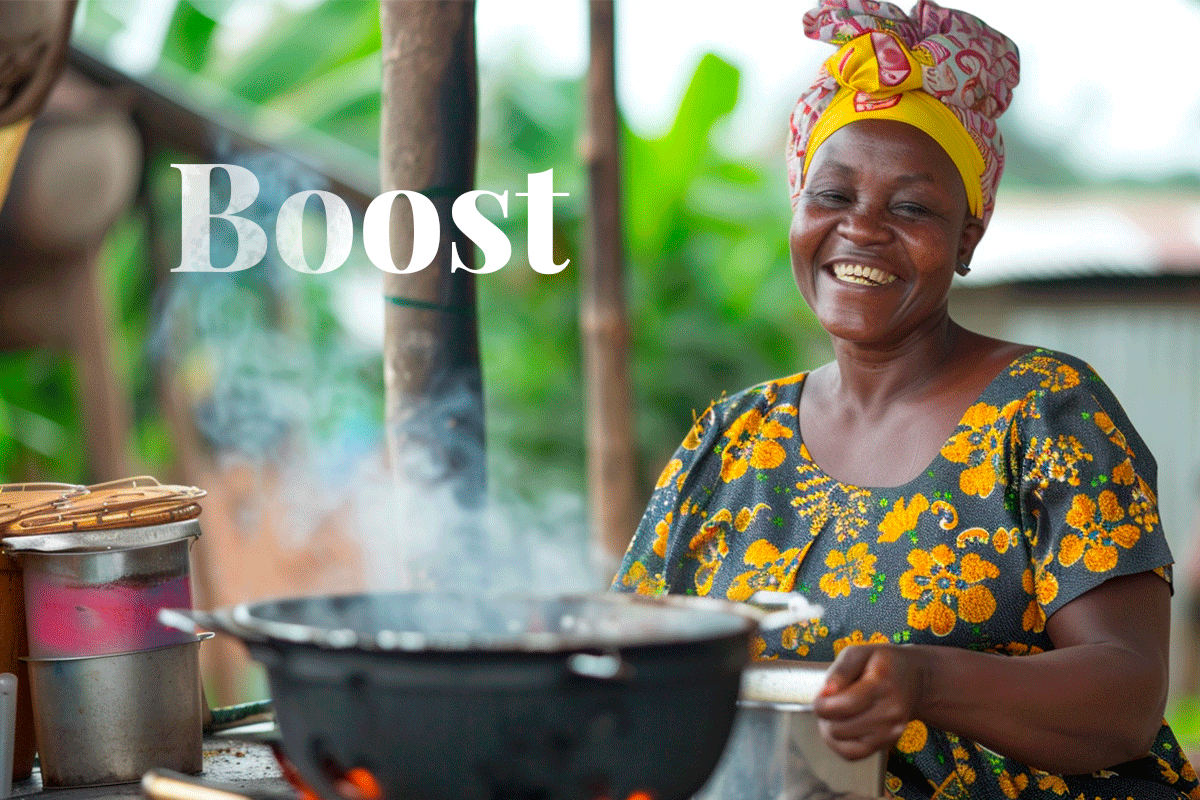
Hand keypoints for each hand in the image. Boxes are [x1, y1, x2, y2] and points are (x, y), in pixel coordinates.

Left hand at [812, 644, 929, 760]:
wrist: (915, 679)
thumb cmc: (883, 663)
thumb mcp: (860, 652)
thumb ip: (840, 670)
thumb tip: (826, 692)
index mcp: (882, 683)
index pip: (845, 705)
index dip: (822, 705)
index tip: (819, 697)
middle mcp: (891, 710)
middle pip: (841, 728)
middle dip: (825, 717)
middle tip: (827, 704)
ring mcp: (891, 730)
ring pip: (845, 744)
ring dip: (831, 731)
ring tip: (834, 715)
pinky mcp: (888, 742)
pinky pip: (854, 754)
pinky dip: (840, 745)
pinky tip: (839, 729)